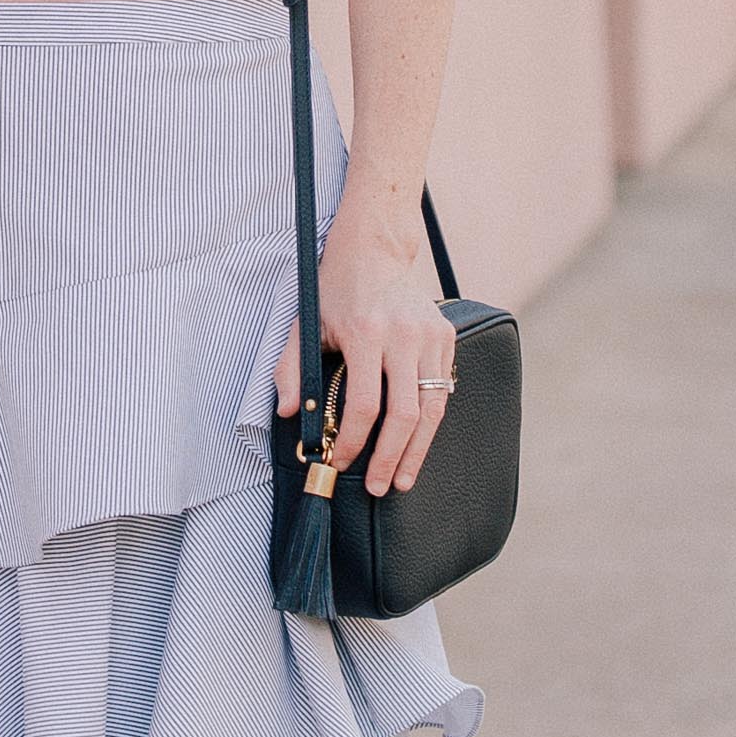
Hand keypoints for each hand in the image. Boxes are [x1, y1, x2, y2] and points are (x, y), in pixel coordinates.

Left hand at [274, 224, 454, 494]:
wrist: (375, 250)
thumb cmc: (336, 290)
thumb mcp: (305, 324)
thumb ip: (292, 369)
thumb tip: (289, 412)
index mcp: (366, 333)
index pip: (365, 404)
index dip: (354, 441)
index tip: (342, 462)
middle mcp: (403, 335)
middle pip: (404, 414)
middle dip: (391, 458)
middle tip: (378, 487)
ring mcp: (430, 336)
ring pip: (432, 408)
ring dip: (417, 450)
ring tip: (402, 479)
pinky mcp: (446, 337)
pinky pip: (442, 392)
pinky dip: (428, 423)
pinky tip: (415, 445)